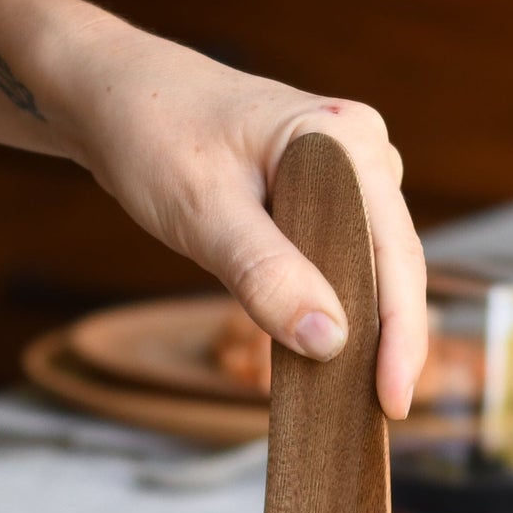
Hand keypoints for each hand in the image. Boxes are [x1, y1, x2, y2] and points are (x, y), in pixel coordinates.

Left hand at [54, 20, 427, 419]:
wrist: (112, 97)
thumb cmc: (152, 135)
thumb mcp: (204, 213)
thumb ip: (267, 276)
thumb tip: (330, 343)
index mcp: (345, 140)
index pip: (395, 253)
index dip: (400, 335)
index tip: (391, 403)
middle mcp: (359, 149)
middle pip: (392, 262)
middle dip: (388, 340)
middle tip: (376, 415)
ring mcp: (343, 170)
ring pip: (368, 264)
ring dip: (362, 327)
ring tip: (353, 394)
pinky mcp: (318, 192)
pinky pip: (339, 257)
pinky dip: (331, 305)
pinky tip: (321, 351)